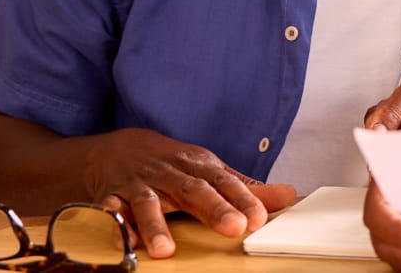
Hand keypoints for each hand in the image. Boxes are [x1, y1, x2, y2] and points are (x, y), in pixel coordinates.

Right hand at [84, 128, 297, 258]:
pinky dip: (115, 223)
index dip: (244, 199)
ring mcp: (141, 185)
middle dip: (214, 209)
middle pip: (194, 190)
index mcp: (199, 167)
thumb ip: (246, 187)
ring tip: (166, 251)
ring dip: (155, 226)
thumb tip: (288, 195)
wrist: (120, 149)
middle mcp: (172, 174)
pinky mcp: (113, 196)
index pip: (226, 182)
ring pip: (148, 203)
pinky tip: (124, 240)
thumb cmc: (174, 165)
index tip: (259, 218)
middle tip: (234, 228)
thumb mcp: (210, 171)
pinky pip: (111, 210)